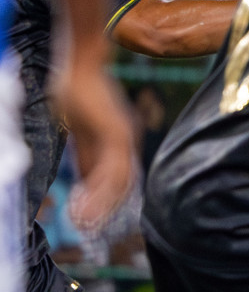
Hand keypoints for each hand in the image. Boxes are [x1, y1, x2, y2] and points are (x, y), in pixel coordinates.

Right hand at [54, 51, 134, 230]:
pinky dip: (101, 190)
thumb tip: (84, 177)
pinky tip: (88, 204)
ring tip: (85, 223)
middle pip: (121, 185)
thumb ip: (86, 152)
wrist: (82, 63)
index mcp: (117, 142)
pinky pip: (113, 169)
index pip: (114, 179)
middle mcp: (126, 142)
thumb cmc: (78, 90)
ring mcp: (124, 138)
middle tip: (88, 228)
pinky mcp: (117, 134)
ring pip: (118, 182)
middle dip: (104, 208)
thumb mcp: (79, 127)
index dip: (103, 200)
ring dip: (101, 205)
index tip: (89, 218)